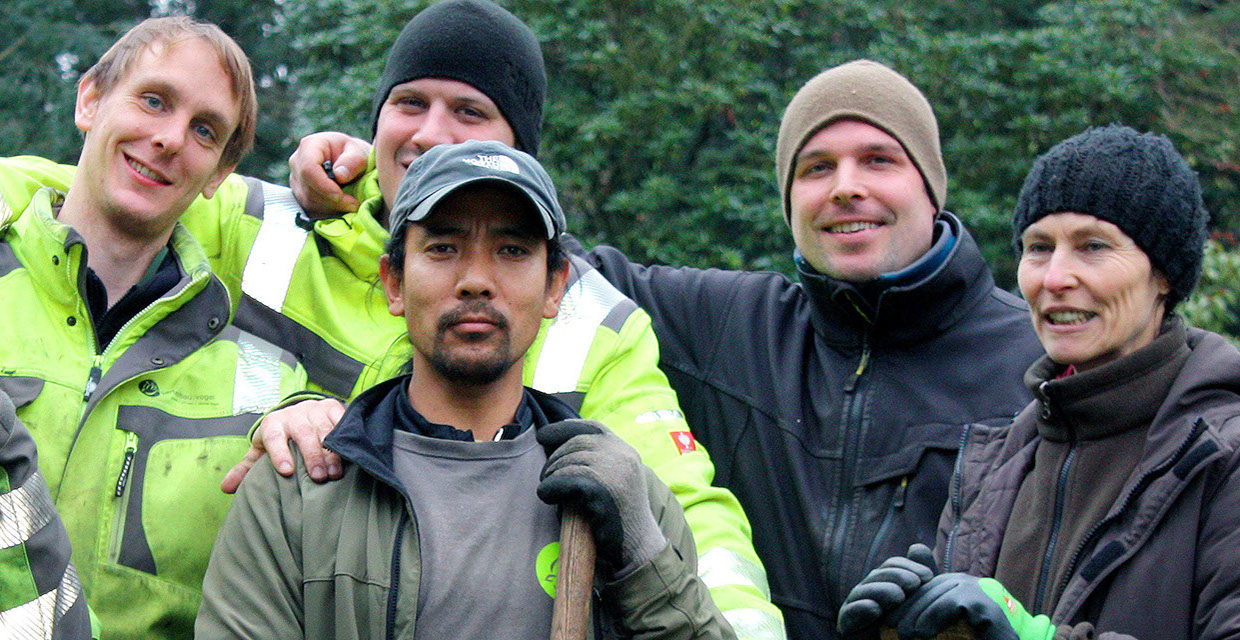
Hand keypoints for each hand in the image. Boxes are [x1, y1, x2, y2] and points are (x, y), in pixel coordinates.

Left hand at [219, 398, 345, 492]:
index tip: (285, 471)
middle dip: (312, 456)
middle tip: (318, 478)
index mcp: (273, 424)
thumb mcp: (262, 451)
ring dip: (331, 452)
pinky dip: (345, 437)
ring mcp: (315, 409)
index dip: (279, 453)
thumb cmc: (281, 439)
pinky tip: (349, 454)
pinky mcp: (333, 407)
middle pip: (303, 433)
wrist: (300, 413)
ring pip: (324, 429)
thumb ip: (247, 469)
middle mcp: (293, 414)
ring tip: (335, 473)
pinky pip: (341, 421)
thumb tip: (225, 487)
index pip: (273, 436)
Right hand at [288, 132, 371, 216]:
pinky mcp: (299, 195)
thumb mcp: (359, 152)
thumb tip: (339, 176)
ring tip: (351, 204)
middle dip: (331, 201)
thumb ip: (353, 161)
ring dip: (332, 208)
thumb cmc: (353, 154)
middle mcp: (297, 163)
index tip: (340, 195)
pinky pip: (310, 210)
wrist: (349, 161)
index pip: (308, 169)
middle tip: (354, 204)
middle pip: (308, 189)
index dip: (322, 185)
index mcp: (309, 146)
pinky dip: (328, 213)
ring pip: (308, 202)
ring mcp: (296, 180)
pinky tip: (342, 207)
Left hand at [536, 419, 665, 578]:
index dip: (564, 428)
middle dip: (555, 458)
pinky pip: (564, 480)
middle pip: (576, 443)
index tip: (544, 435)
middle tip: (546, 475)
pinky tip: (547, 496)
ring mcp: (614, 472)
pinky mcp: (601, 491)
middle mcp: (622, 455)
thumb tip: (558, 446)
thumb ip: (598, 461)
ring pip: (568, 462)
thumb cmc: (620, 516)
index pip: (592, 427)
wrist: (639, 546)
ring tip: (548, 489)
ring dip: (551, 475)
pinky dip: (550, 488)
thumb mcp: (618, 479)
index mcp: (626, 451)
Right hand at [838, 544, 937, 636]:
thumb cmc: (912, 634)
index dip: (908, 566)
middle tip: (915, 584)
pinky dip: (861, 608)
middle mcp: (868, 593)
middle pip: (877, 575)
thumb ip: (921, 578)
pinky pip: (849, 613)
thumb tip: (917, 546)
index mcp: (885, 584)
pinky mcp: (846, 626)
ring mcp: (855, 608)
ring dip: (881, 590)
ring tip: (898, 596)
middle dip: (896, 576)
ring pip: (864, 590)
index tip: (928, 576)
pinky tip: (876, 609)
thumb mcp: (922, 605)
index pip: (892, 566)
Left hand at [890, 574, 1054, 639]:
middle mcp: (966, 582)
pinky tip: (923, 633)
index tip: (888, 619)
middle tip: (890, 627)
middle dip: (907, 609)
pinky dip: (934, 618)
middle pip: (927, 590)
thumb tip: (906, 596)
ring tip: (903, 634)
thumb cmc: (976, 636)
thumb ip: (931, 606)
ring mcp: (977, 590)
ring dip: (916, 617)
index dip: (905, 602)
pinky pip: (952, 605)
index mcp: (955, 583)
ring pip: (937, 597)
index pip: (923, 587)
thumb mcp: (947, 620)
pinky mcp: (983, 604)